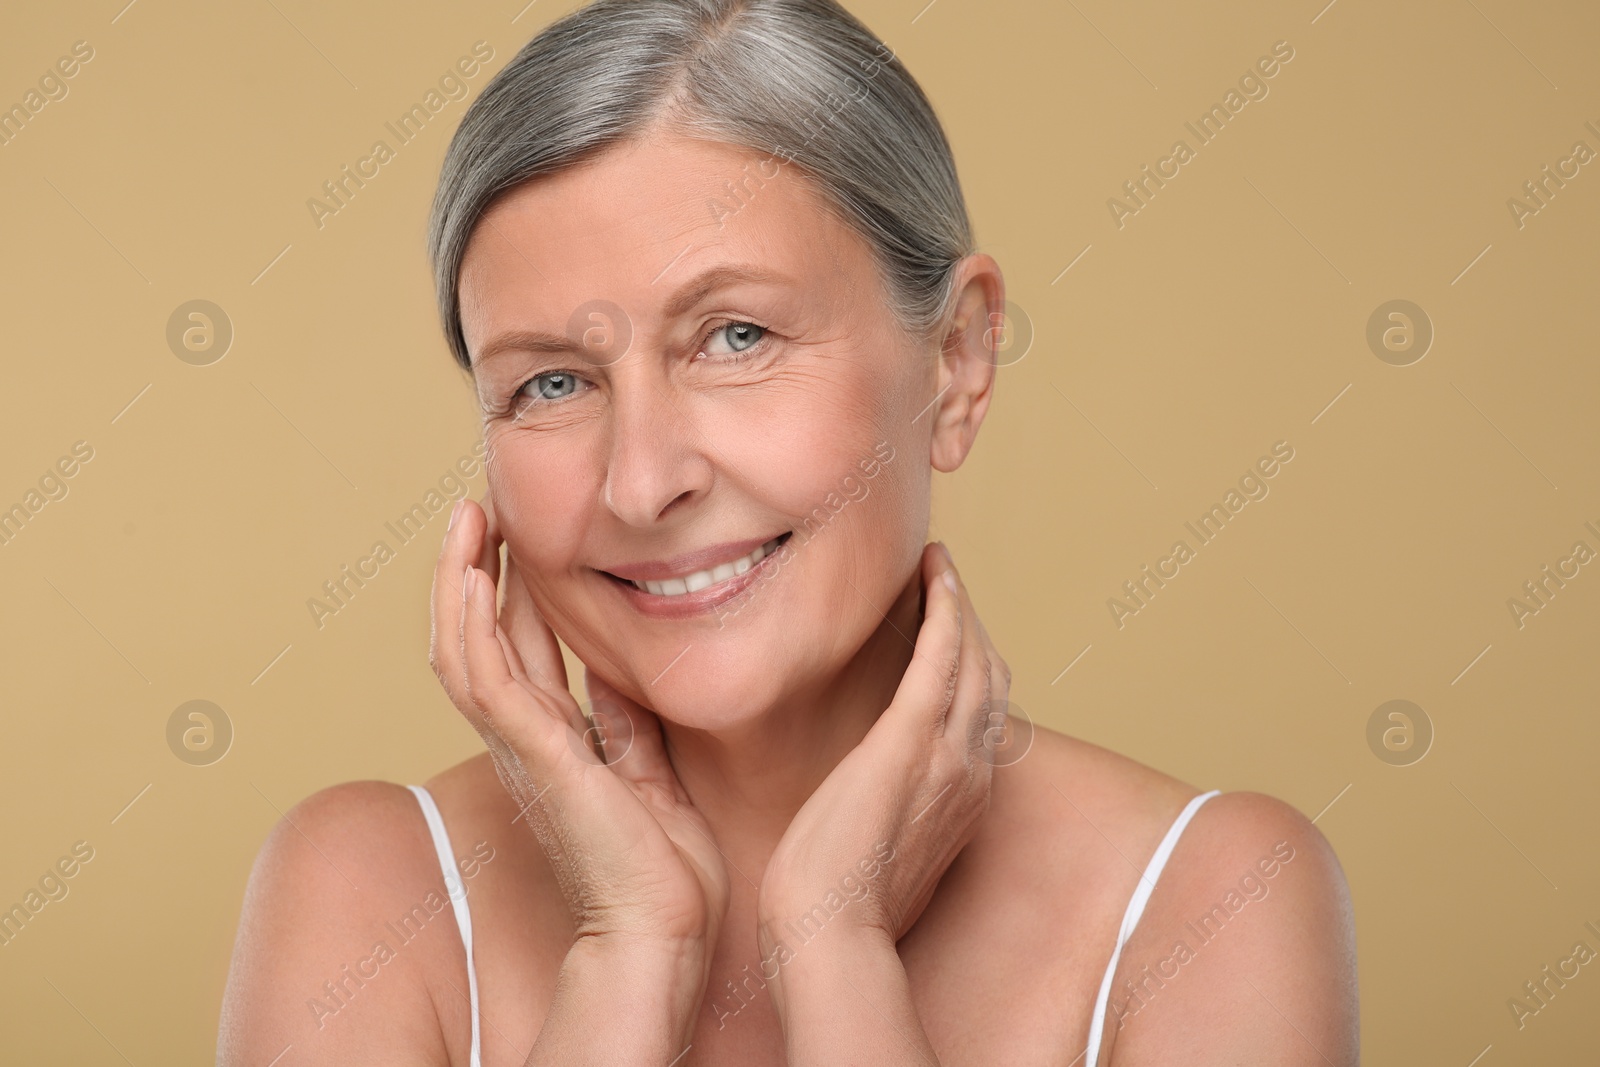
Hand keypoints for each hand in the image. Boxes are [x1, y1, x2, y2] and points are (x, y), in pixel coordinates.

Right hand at [429, 495, 731, 963]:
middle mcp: (524, 738)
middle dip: (472, 570)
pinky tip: (469, 574)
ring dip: (457, 581)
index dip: (509, 588)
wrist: (662, 930)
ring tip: (465, 518)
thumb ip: (626, 720)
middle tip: (476, 506)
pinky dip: (469, 622)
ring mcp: (521, 746)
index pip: (517, 648)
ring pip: (462, 649)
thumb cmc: (663, 866)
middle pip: (477, 638)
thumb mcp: (648, 768)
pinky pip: (484, 677)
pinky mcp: (535, 754)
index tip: (514, 532)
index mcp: (553, 740)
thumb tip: (622, 668)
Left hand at [757, 541, 1005, 947]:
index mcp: (965, 800)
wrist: (830, 934)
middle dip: (973, 624)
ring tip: (940, 565)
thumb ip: (888, 816)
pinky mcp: (911, 738)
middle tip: (946, 581)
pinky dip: (946, 607)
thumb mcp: (881, 854)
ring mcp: (949, 753)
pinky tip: (936, 573)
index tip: (949, 633)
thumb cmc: (835, 906)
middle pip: (990, 677)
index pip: (982, 716)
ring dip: (961, 603)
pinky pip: (943, 654)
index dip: (972, 667)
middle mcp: (972, 771)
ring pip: (973, 656)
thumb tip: (867, 801)